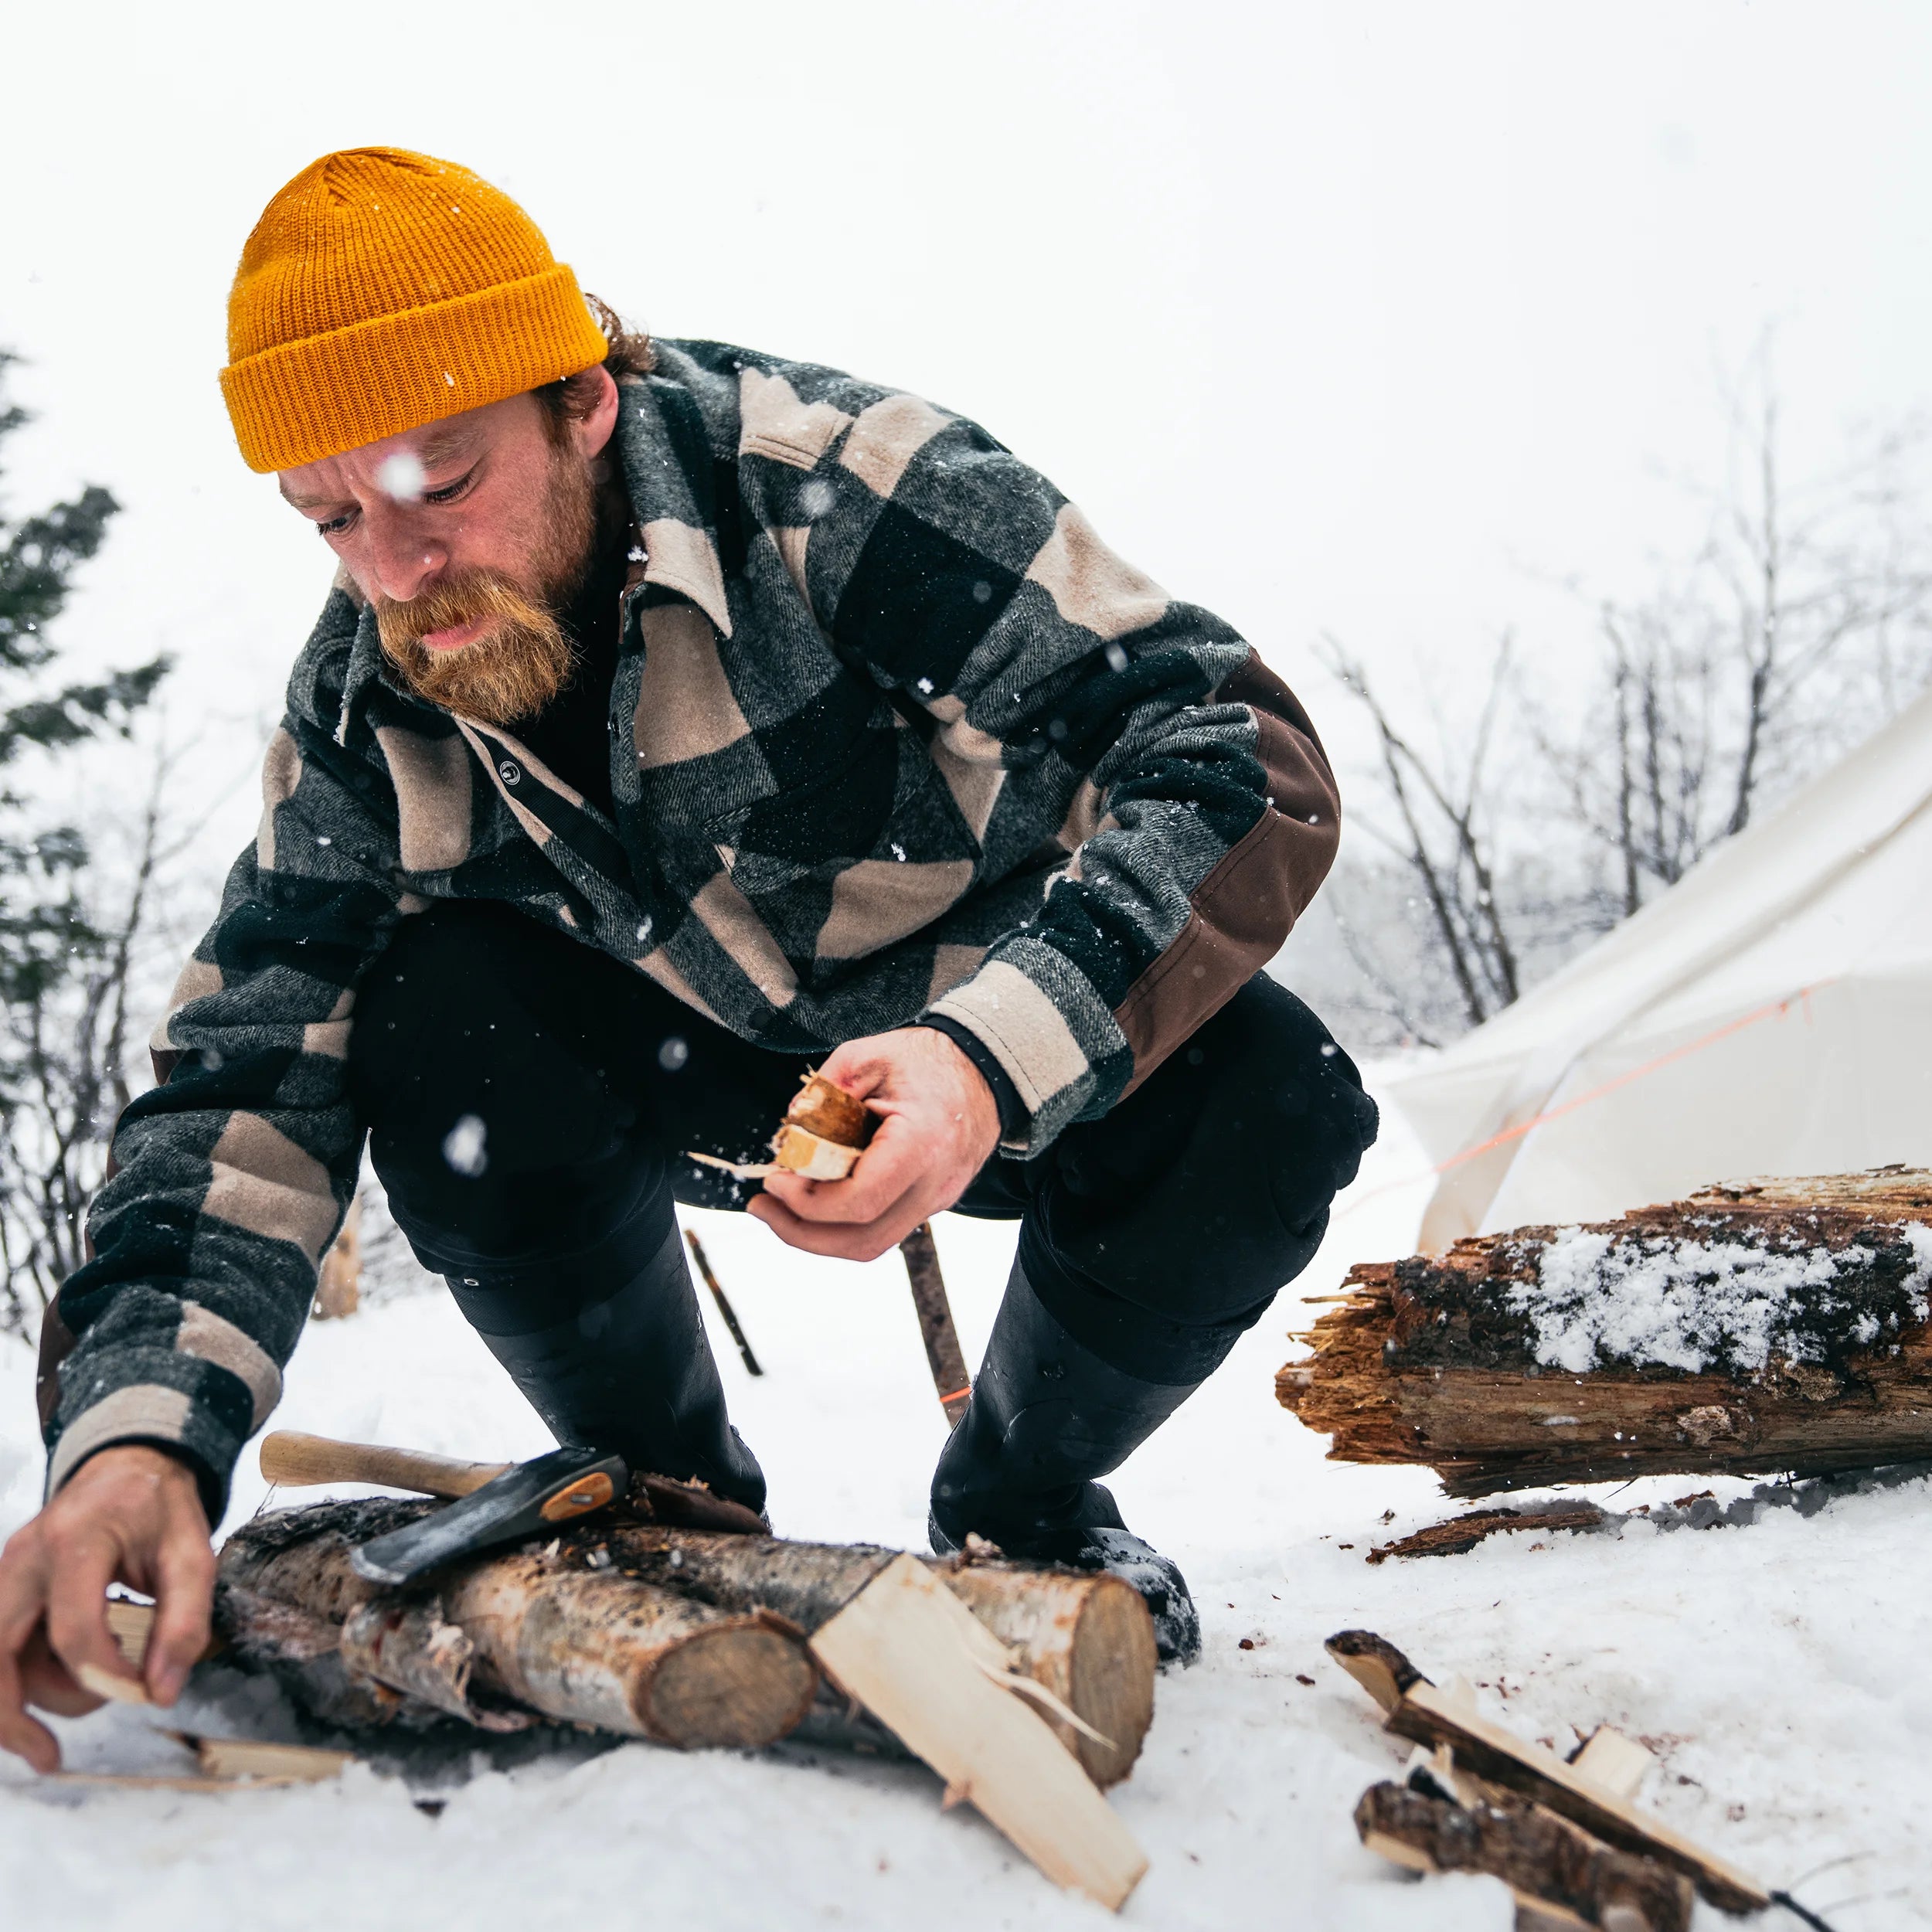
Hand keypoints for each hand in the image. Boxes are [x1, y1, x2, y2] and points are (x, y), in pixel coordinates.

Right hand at [0, 1443, 213, 1771]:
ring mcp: (5, 1573)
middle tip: (51, 1758)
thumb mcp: (193, 1552)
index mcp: (75, 1539)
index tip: (143, 1691)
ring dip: (24, 1701)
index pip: (73, 1629)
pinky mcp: (3, 1588)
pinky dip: (13, 1684)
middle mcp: (25, 1558)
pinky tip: (46, 1709)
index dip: (105, 1674)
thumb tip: (160, 1693)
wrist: (127, 1465)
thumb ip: (184, 1621)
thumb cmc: (160, 1507)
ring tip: (88, 1704)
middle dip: (14, 1717)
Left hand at [750, 1028, 1001, 1262]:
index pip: (859, 1200)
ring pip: (872, 1244)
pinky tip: (815, 1200)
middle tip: (761, 1206)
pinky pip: (883, 1228)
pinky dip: (842, 1224)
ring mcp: (937, 1199)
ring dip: (817, 1237)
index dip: (807, 1202)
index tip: (775, 1179)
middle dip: (801, 1232)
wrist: (985, 1069)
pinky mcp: (931, 1203)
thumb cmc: (927, 1060)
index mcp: (921, 1144)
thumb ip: (823, 1089)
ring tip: (778, 1211)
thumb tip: (789, 1131)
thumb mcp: (867, 1056)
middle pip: (862, 1239)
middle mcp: (934, 1184)